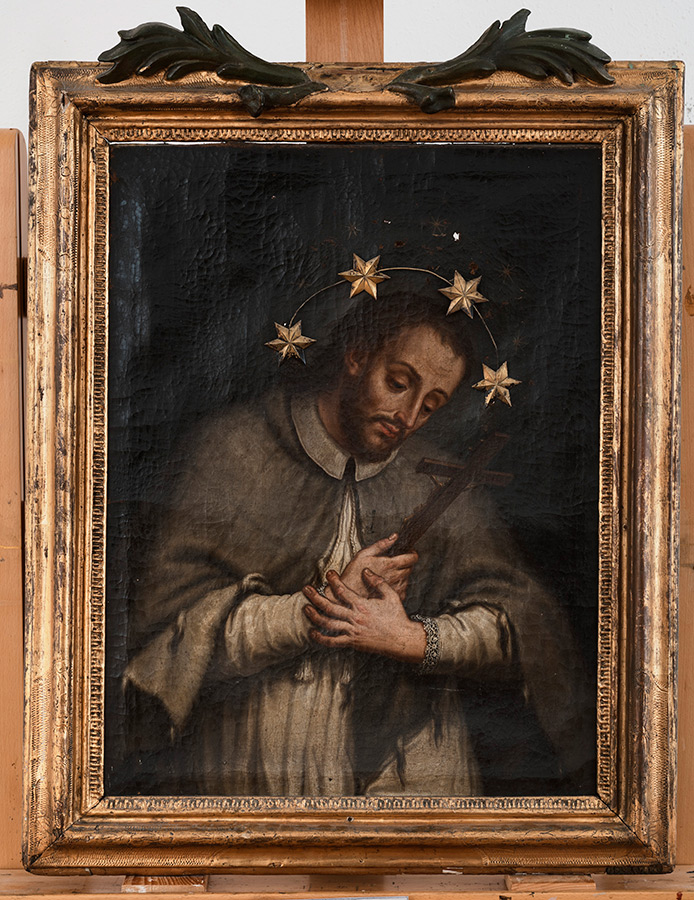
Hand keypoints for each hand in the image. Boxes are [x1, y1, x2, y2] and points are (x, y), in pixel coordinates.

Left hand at [303, 569, 426, 663]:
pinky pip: (333, 642)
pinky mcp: (352, 642)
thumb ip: (377, 582)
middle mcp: (355, 618)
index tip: (328, 573)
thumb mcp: (391, 595)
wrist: (401, 639)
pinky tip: (312, 632)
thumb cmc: (397, 616)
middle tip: (305, 589)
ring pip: (328, 624)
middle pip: (330, 607)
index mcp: (363, 605)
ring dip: (315, 616)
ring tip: (305, 608)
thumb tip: (365, 570)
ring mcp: (352, 631)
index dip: (333, 581)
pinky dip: (321, 638)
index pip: (343, 591)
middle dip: (315, 597)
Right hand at [339, 533, 418, 601]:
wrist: (348, 595)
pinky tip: (389, 584)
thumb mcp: (364, 554)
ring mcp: (395, 588)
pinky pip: (403, 590)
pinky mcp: (393, 597)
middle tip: (398, 561)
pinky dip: (399, 585)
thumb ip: (381, 544)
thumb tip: (394, 536)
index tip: (409, 552)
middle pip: (410, 568)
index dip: (413, 553)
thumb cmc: (353, 575)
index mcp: (389, 564)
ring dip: (402, 574)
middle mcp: (395, 577)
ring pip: (407, 579)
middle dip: (406, 563)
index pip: (412, 558)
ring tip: (391, 573)